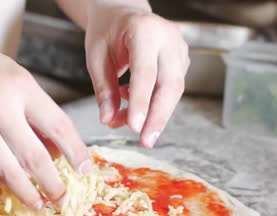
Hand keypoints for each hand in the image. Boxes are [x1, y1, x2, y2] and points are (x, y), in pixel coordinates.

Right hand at [0, 34, 90, 208]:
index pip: (59, 126)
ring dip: (27, 193)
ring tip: (39, 204)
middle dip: (54, 185)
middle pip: (36, 157)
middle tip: (63, 200)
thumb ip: (34, 110)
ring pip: (9, 172)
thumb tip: (54, 149)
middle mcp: (0, 109)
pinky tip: (6, 187)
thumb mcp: (14, 76)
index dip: (76, 152)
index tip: (85, 169)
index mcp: (21, 88)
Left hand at [84, 0, 189, 146]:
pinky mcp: (181, 60)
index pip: (145, 73)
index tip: (134, 127)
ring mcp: (179, 48)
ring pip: (174, 90)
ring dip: (155, 114)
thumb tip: (109, 120)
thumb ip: (103, 89)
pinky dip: (154, 104)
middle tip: (145, 141)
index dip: (140, 102)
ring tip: (132, 128)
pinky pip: (171, 89)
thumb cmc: (107, 32)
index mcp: (144, 31)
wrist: (122, 13)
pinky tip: (133, 108)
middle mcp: (168, 38)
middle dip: (158, 117)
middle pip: (169, 84)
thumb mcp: (96, 57)